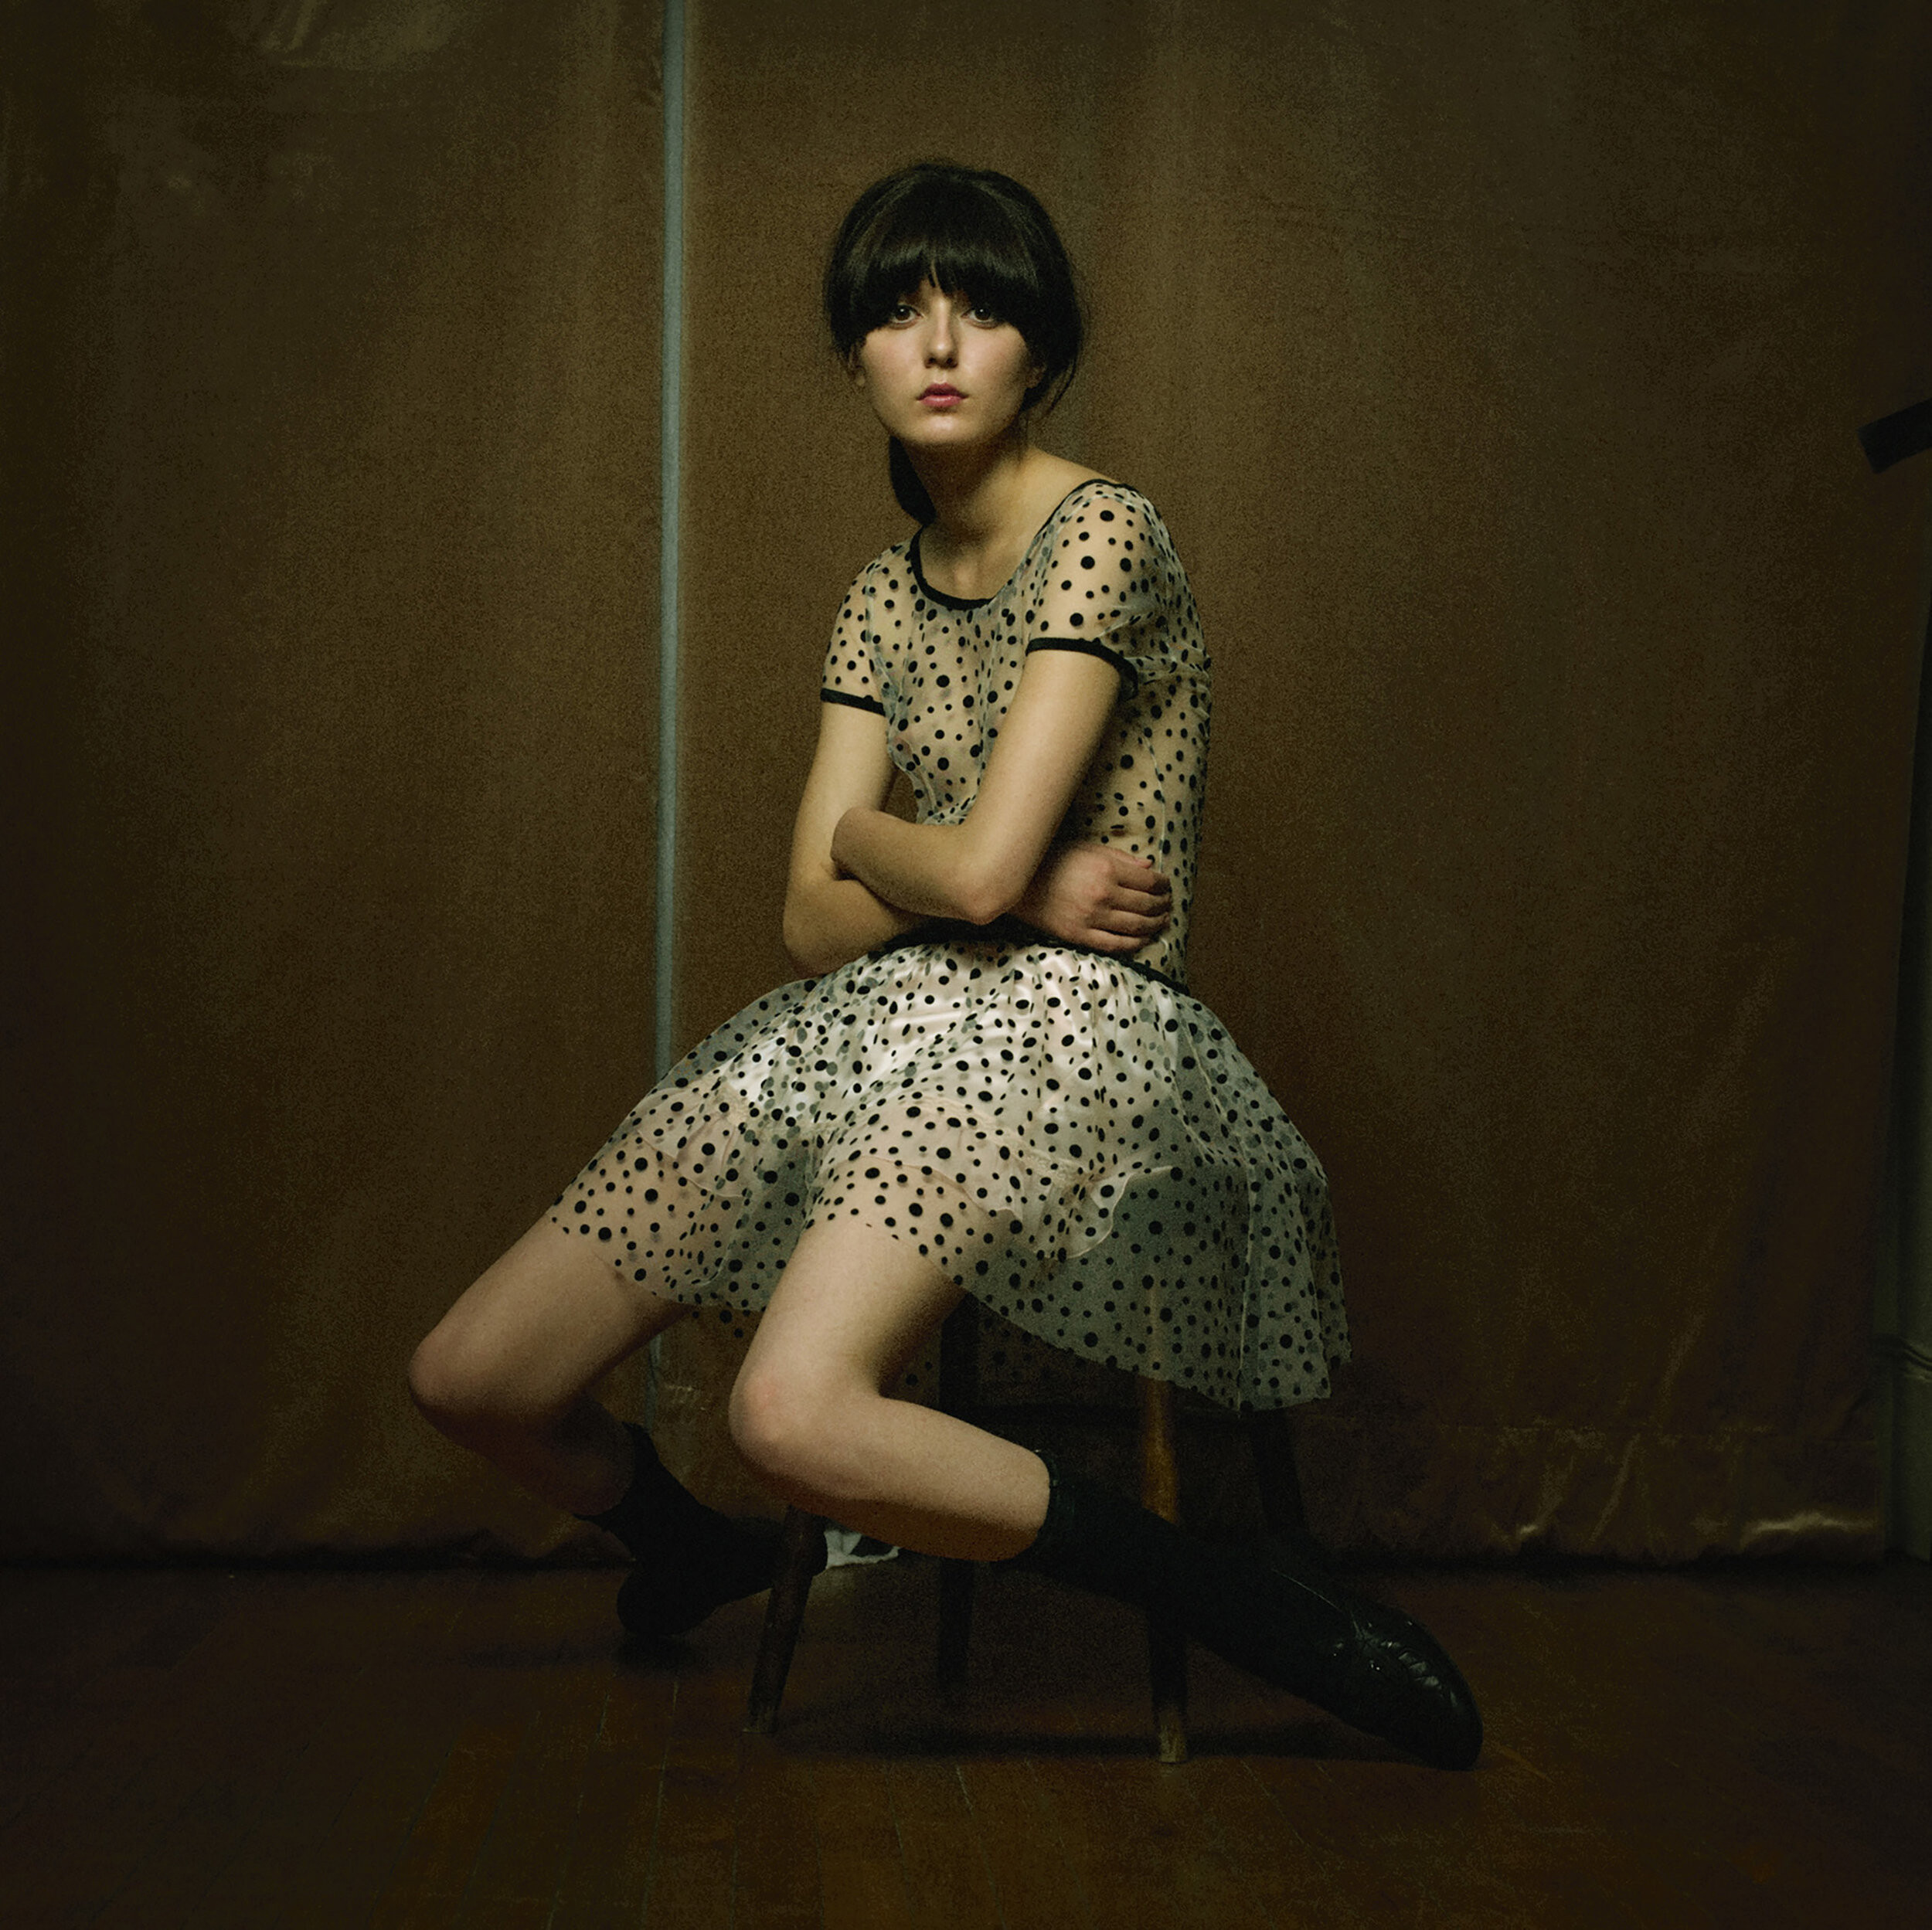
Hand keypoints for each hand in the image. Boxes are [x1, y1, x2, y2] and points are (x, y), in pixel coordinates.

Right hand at [1011, 842, 1172, 954]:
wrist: (1017, 882)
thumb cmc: (1052, 860)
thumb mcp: (1087, 849)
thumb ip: (1120, 858)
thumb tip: (1149, 867)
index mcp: (1106, 870)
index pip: (1149, 881)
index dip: (1163, 885)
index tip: (1167, 886)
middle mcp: (1103, 895)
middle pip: (1146, 905)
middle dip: (1163, 906)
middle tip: (1168, 905)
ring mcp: (1091, 918)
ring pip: (1135, 927)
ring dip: (1154, 926)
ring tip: (1162, 923)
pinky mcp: (1079, 936)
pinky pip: (1115, 945)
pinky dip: (1134, 944)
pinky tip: (1143, 940)